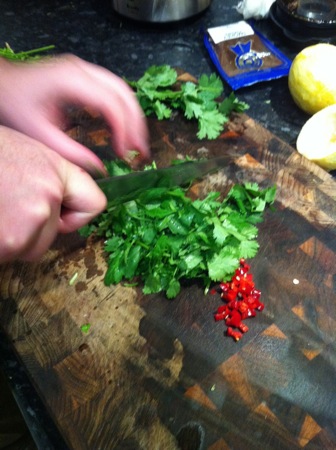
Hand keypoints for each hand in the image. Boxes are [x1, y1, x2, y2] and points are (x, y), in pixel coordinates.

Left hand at [0, 55, 148, 173]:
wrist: (0, 85)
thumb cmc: (14, 105)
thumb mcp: (39, 134)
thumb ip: (71, 153)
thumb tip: (99, 168)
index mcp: (70, 81)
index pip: (110, 104)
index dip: (123, 130)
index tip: (125, 153)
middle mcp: (82, 71)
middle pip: (124, 94)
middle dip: (137, 124)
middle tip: (140, 151)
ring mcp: (85, 71)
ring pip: (124, 90)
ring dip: (134, 117)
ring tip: (137, 144)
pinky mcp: (86, 77)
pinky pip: (115, 91)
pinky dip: (125, 111)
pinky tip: (124, 130)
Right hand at [0, 126, 106, 262]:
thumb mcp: (23, 151)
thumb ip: (50, 178)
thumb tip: (64, 202)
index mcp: (55, 170)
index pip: (94, 204)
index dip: (75, 212)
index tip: (60, 212)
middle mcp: (45, 198)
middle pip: (52, 235)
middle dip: (32, 229)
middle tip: (4, 204)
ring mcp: (24, 226)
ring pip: (27, 249)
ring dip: (10, 238)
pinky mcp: (4, 244)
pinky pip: (6, 255)